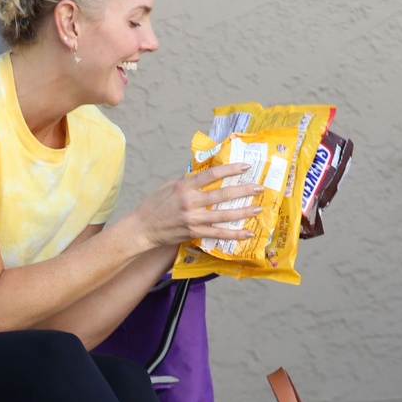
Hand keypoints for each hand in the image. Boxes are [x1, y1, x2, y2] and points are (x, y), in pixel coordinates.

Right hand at [131, 163, 264, 249]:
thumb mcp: (169, 186)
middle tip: (259, 187)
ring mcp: (193, 219)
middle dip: (243, 190)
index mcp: (184, 186)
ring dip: (243, 212)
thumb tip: (207, 174)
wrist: (141, 228)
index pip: (212, 174)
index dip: (230, 169)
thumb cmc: (154, 205)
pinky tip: (247, 233)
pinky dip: (233, 234)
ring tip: (258, 209)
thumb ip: (189, 181)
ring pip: (224, 215)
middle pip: (222, 195)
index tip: (245, 167)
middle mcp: (190, 202)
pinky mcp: (193, 233)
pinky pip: (218, 234)